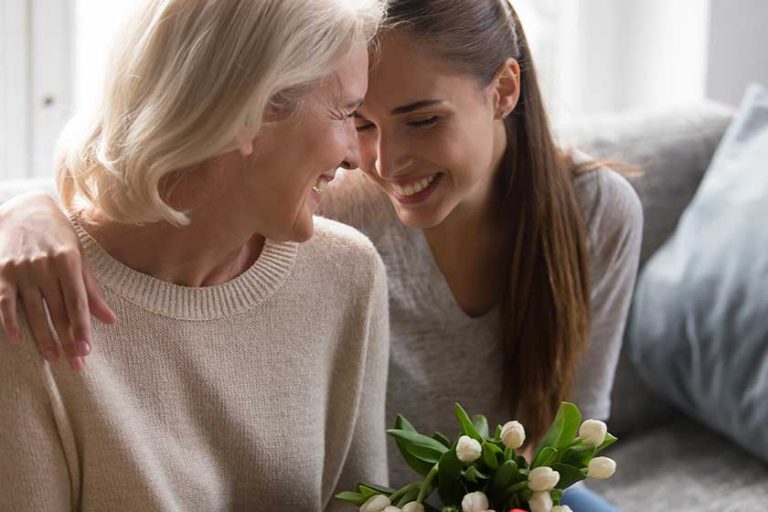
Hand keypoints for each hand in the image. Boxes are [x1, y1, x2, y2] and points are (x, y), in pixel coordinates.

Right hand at [0, 192, 115, 369]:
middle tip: (75, 364)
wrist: (24, 209)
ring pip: (33, 310)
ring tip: (53, 358)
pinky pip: (4, 301)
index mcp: (68, 261)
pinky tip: (17, 340)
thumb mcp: (79, 257)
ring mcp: (20, 269)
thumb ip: (92, 289)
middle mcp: (44, 266)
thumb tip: (110, 320)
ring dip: (42, 337)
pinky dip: (9, 321)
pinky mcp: (0, 272)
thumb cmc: (59, 236)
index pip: (77, 302)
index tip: (86, 350)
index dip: (82, 327)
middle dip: (67, 339)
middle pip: (57, 310)